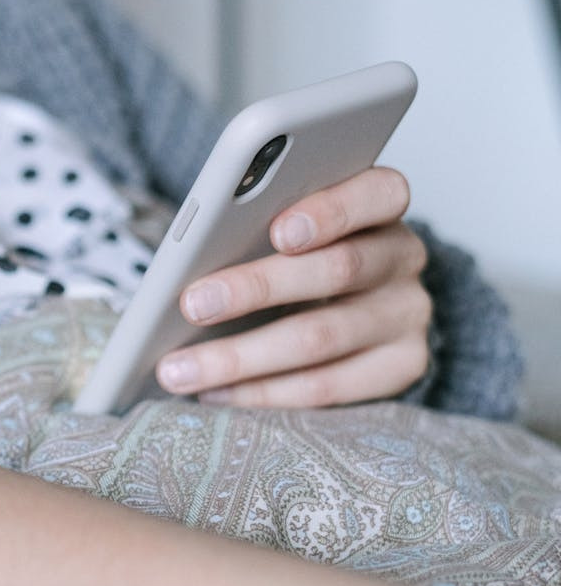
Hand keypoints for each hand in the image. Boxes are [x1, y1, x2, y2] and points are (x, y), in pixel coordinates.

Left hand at [155, 167, 432, 407]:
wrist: (348, 304)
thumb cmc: (295, 252)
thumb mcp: (282, 224)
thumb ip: (256, 224)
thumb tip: (192, 257)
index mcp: (379, 202)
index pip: (377, 193)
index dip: (330, 212)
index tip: (278, 232)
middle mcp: (403, 256)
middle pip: (337, 269)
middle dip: (256, 288)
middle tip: (192, 305)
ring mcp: (407, 315)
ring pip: (321, 338)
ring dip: (240, 357)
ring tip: (179, 370)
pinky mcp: (401, 367)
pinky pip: (325, 387)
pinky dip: (261, 392)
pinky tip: (214, 392)